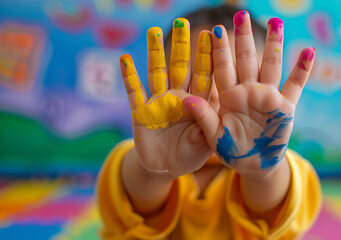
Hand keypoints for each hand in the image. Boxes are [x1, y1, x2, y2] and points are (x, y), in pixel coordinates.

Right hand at [120, 18, 215, 177]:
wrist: (166, 168)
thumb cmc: (190, 154)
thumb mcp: (205, 145)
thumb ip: (207, 126)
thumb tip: (203, 105)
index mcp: (197, 103)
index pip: (204, 76)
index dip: (206, 57)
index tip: (211, 35)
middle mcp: (178, 97)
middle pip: (181, 67)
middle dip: (182, 46)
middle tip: (182, 23)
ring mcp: (158, 102)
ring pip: (157, 73)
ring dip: (155, 53)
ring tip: (154, 31)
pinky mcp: (140, 112)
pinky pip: (133, 91)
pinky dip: (129, 76)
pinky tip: (125, 59)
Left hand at [183, 11, 314, 175]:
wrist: (253, 165)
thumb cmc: (231, 150)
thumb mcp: (214, 137)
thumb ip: (203, 117)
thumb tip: (185, 100)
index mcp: (229, 97)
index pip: (222, 69)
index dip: (219, 50)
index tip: (214, 30)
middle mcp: (248, 91)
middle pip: (246, 59)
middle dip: (243, 37)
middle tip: (240, 14)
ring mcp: (268, 97)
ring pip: (271, 65)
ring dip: (274, 45)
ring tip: (276, 22)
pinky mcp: (285, 107)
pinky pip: (295, 86)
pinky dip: (303, 70)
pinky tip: (309, 51)